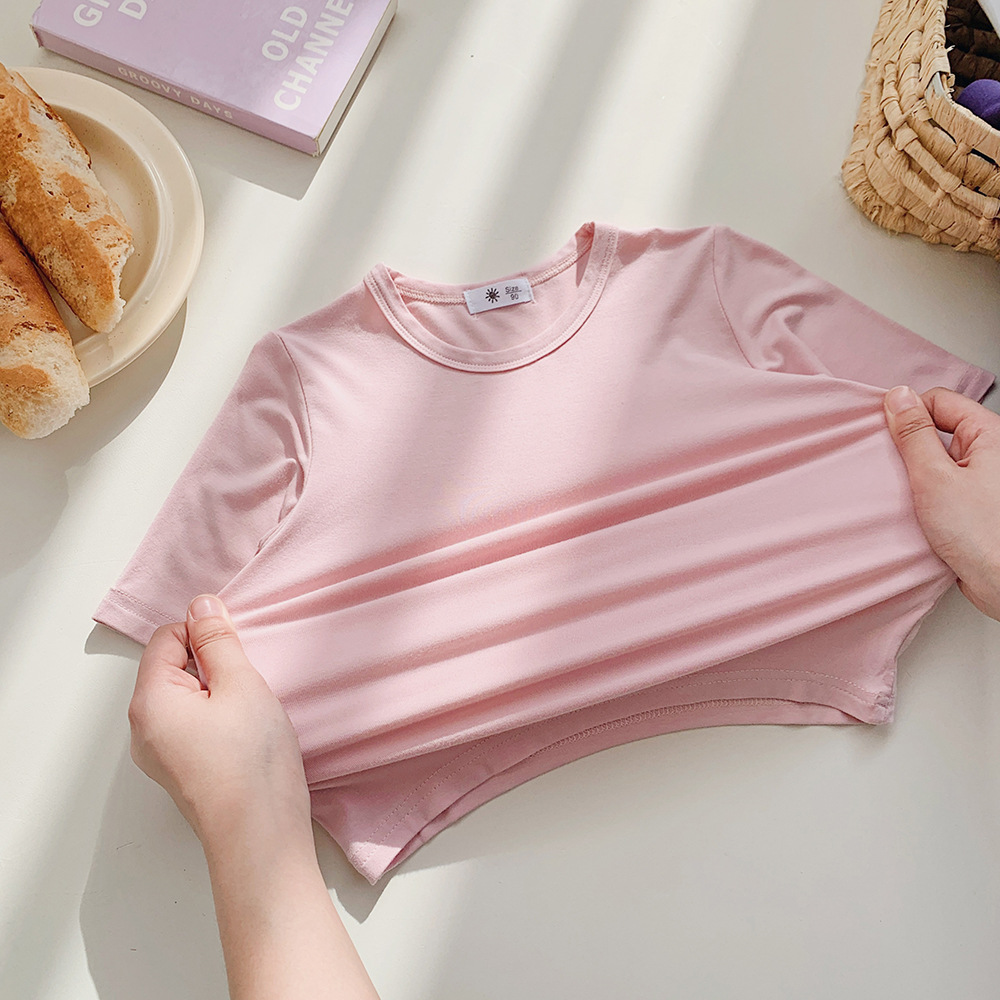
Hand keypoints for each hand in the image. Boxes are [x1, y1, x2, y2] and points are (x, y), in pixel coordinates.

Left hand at [129, 597, 381, 998]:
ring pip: (186, 697)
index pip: (166, 637)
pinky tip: (246, 733)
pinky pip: (192, 724)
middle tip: (249, 682)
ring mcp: (160, 755)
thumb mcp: (242, 685)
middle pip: (173, 666)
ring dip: (218, 691)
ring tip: (251, 710)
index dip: (204, 632)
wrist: (261, 838)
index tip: (240, 650)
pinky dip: (218, 717)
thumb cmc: (252, 761)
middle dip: (212, 663)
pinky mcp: (182, 772)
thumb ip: (218, 640)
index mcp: (150, 701)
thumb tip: (201, 604)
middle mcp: (144, 728)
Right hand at [884, 385, 999, 619]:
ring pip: (938, 461)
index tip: (886, 434)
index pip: (940, 401)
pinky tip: (917, 512)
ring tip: (908, 495)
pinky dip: (926, 496)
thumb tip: (899, 398)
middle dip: (910, 448)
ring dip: (917, 476)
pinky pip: (943, 486)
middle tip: (896, 469)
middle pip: (939, 429)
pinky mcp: (977, 504)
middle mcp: (993, 452)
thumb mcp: (933, 477)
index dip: (909, 413)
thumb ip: (913, 434)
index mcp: (991, 434)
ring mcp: (985, 479)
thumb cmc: (984, 535)